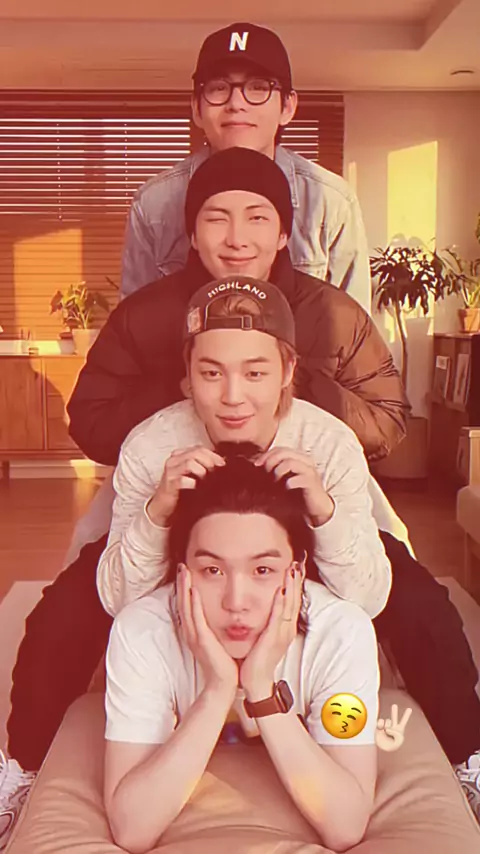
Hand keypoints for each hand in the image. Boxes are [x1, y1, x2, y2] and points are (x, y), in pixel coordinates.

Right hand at [147, 446, 224, 525]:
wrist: (163, 507)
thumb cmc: (181, 491)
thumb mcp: (193, 475)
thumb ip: (203, 466)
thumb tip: (223, 463)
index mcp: (179, 455)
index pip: (199, 448)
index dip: (214, 455)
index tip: (223, 465)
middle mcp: (173, 460)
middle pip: (196, 453)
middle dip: (210, 462)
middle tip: (218, 472)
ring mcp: (170, 472)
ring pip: (190, 463)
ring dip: (202, 471)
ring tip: (207, 481)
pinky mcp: (168, 484)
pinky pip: (183, 480)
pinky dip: (193, 483)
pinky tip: (197, 488)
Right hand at [176, 565, 237, 698]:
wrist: (224, 682)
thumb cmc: (223, 661)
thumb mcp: (216, 639)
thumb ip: (214, 627)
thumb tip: (220, 612)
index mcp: (194, 631)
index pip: (187, 605)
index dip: (184, 588)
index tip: (185, 572)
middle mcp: (191, 632)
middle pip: (183, 603)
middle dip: (182, 584)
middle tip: (181, 566)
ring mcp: (195, 636)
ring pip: (187, 607)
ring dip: (185, 589)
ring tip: (184, 572)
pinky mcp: (202, 640)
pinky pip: (197, 619)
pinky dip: (194, 604)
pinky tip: (194, 591)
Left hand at [240, 561, 303, 699]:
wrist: (255, 680)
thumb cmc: (259, 657)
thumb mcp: (267, 635)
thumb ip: (269, 620)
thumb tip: (267, 606)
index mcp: (286, 627)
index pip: (293, 600)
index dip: (295, 583)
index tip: (296, 566)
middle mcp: (287, 629)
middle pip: (295, 599)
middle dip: (296, 580)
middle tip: (298, 561)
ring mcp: (282, 634)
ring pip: (289, 605)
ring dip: (291, 587)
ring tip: (292, 569)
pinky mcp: (273, 638)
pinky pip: (278, 618)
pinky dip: (280, 603)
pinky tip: (280, 591)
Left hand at [255, 447, 333, 526]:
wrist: (316, 507)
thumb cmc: (297, 492)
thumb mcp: (284, 478)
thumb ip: (274, 470)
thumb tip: (256, 464)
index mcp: (298, 458)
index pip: (279, 449)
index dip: (266, 455)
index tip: (256, 465)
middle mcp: (305, 461)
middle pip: (284, 452)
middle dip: (270, 461)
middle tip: (265, 472)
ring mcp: (310, 471)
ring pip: (290, 462)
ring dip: (278, 471)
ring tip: (275, 480)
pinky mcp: (312, 483)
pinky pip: (299, 479)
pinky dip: (290, 483)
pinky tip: (286, 488)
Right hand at [375, 704, 412, 751]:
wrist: (384, 749)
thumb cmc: (393, 745)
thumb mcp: (399, 739)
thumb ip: (395, 732)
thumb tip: (387, 728)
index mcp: (399, 729)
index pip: (403, 721)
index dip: (406, 715)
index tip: (410, 709)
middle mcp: (392, 726)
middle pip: (394, 717)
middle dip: (394, 712)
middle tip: (394, 705)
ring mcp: (385, 726)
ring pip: (387, 720)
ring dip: (388, 725)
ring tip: (386, 732)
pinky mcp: (379, 727)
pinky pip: (380, 721)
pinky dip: (381, 724)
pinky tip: (381, 729)